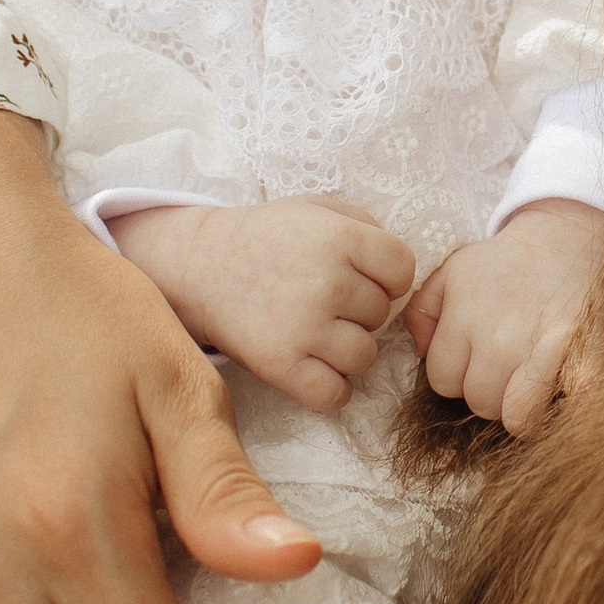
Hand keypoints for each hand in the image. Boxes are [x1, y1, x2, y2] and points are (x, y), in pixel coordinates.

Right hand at [111, 197, 416, 413]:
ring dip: (347, 349)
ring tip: (317, 332)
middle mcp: (328, 283)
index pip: (403, 270)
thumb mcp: (316, 209)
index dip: (388, 276)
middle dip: (360, 310)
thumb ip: (365, 225)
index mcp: (341, 240)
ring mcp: (305, 328)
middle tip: (322, 300)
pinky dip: (329, 387)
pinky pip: (335, 394)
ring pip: (364, 357)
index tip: (361, 276)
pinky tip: (312, 365)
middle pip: (383, 315)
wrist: (200, 265)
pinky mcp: (281, 366)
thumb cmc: (266, 237)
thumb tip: (401, 265)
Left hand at [403, 198, 603, 434]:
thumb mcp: (452, 272)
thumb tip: (422, 351)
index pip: (443, 382)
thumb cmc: (506, 260)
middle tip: (504, 365)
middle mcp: (498, 342)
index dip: (457, 372)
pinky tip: (566, 381)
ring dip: (522, 404)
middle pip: (480, 403)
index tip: (475, 356)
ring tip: (530, 378)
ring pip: (517, 417)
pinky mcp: (585, 355)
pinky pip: (568, 402)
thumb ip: (422, 311)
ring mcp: (542, 352)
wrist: (568, 234)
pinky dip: (567, 398)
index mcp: (464, 321)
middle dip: (488, 390)